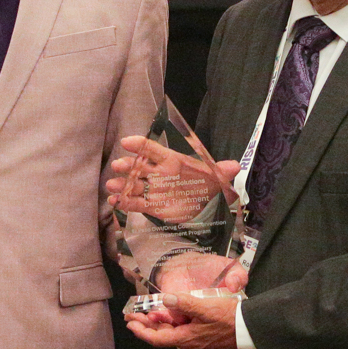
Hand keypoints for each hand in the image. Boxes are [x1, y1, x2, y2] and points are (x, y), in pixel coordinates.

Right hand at [107, 135, 240, 221]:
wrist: (209, 205)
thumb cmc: (211, 186)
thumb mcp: (218, 178)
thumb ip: (222, 171)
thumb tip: (235, 166)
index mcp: (173, 161)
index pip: (155, 150)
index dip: (141, 145)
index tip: (126, 142)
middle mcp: (160, 174)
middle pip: (140, 167)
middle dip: (128, 166)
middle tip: (118, 166)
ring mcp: (155, 190)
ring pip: (135, 185)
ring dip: (122, 184)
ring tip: (111, 186)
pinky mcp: (153, 206)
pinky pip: (136, 203)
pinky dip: (124, 202)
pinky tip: (114, 203)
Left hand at [125, 285, 241, 348]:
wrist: (252, 331)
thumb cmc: (229, 318)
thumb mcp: (205, 307)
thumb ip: (184, 303)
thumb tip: (165, 300)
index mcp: (186, 339)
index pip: (156, 338)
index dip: (141, 331)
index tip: (129, 322)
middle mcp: (190, 346)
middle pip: (163, 336)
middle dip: (148, 325)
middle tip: (136, 314)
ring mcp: (198, 345)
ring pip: (174, 334)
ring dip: (162, 324)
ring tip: (152, 312)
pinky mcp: (206, 342)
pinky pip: (185, 334)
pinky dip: (175, 325)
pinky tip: (175, 315)